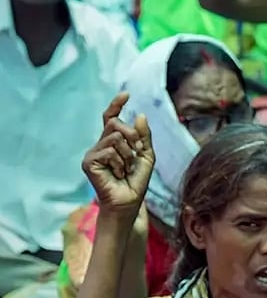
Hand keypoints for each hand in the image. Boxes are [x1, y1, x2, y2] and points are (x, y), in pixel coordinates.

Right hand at [82, 93, 154, 213]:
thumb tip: (139, 114)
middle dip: (132, 136)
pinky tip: (117, 173)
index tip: (126, 94)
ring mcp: (93, 153)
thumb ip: (144, 136)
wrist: (129, 202)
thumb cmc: (136, 181)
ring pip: (114, 137)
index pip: (110, 118)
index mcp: (113, 141)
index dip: (116, 105)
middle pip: (115, 123)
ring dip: (128, 153)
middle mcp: (100, 144)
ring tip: (126, 168)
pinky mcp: (88, 162)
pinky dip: (119, 161)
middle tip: (137, 152)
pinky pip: (109, 150)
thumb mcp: (146, 155)